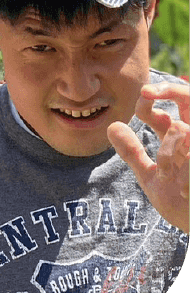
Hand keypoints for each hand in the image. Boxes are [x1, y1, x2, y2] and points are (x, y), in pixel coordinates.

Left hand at [108, 82, 189, 232]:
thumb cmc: (180, 203)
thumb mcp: (151, 176)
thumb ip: (132, 152)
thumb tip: (111, 125)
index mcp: (180, 140)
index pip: (167, 108)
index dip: (151, 99)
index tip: (138, 99)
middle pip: (189, 97)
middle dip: (170, 89)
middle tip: (146, 92)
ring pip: (181, 129)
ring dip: (167, 152)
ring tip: (167, 173)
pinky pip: (189, 159)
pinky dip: (183, 173)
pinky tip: (183, 189)